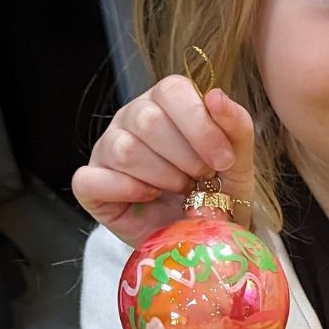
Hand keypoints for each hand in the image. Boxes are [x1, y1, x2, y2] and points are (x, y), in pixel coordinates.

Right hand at [72, 75, 255, 247]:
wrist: (203, 237)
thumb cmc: (217, 193)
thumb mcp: (238, 162)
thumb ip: (237, 127)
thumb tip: (216, 96)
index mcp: (167, 103)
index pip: (172, 90)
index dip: (200, 125)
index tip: (223, 160)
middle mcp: (132, 118)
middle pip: (148, 119)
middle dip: (185, 157)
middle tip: (201, 179)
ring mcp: (107, 149)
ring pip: (125, 149)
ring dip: (163, 177)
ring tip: (180, 190)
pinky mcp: (90, 184)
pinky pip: (91, 179)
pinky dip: (127, 191)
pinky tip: (149, 198)